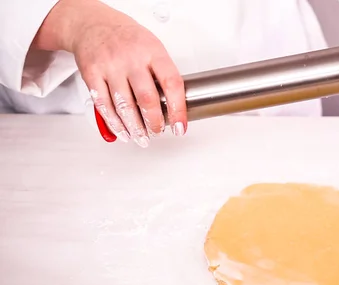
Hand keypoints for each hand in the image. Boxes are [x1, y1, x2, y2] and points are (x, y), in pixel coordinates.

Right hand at [60, 0, 186, 146]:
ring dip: (135, 128)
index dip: (178, 109)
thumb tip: (176, 107)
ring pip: (124, 106)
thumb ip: (163, 74)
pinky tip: (123, 132)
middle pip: (147, 98)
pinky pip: (103, 105)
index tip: (180, 127)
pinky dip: (114, 123)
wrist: (93, 24)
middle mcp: (131, 59)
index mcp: (153, 51)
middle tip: (158, 132)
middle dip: (154, 122)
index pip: (172, 83)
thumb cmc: (128, 40)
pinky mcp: (92, 75)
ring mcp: (110, 66)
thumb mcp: (153, 48)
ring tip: (142, 137)